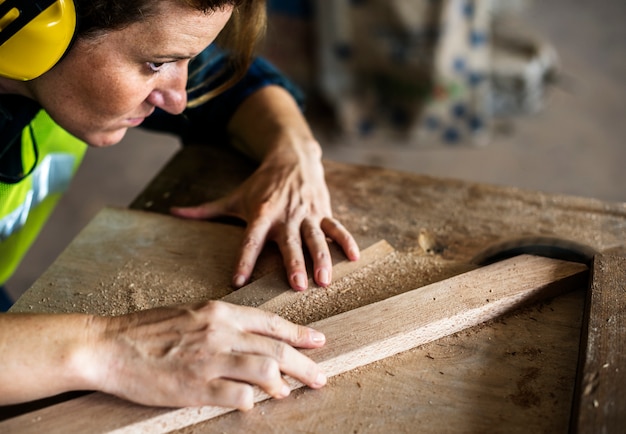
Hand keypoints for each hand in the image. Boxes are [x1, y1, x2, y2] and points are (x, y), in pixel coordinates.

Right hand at [92, 301, 326, 409]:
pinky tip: (250, 403)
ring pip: (264, 371)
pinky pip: (237, 396)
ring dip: (281, 385)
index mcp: (220, 313)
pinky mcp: (194, 387)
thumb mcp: (192, 315)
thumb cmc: (149, 330)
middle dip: (305, 365)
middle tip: (320, 377)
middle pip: (276, 349)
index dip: (300, 334)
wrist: (109, 345)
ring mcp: (208, 360)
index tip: (319, 342)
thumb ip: (224, 326)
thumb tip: (253, 343)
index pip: (272, 323)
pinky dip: (250, 401)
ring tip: (286, 392)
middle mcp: (220, 333)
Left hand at [171, 153, 359, 290]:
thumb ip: (206, 209)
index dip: (244, 260)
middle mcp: (285, 215)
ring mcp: (307, 213)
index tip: (238, 281)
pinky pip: (337, 227)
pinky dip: (346, 241)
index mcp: (261, 213)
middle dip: (294, 264)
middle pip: (289, 242)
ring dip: (321, 259)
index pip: (250, 240)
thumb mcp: (234, 196)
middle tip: (297, 286)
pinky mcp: (323, 210)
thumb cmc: (260, 183)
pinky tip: (354, 259)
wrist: (291, 155)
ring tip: (324, 280)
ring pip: (316, 238)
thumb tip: (173, 212)